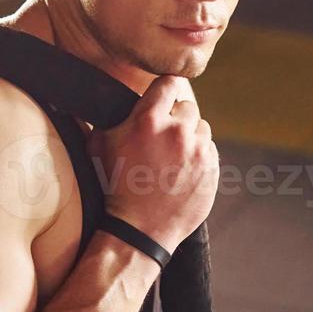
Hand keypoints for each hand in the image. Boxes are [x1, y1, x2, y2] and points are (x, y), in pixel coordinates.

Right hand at [89, 74, 218, 253]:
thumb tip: (109, 95)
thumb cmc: (114, 186)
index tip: (163, 97)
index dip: (166, 89)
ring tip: (171, 158)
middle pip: (187, 107)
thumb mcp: (100, 145)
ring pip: (201, 128)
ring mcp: (198, 151)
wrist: (138, 229)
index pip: (170, 82)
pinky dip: (199, 156)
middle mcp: (177, 132)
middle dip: (175, 119)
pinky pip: (210, 150)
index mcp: (149, 120)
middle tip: (162, 138)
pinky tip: (182, 171)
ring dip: (189, 137)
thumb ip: (112, 115)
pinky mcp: (213, 169)